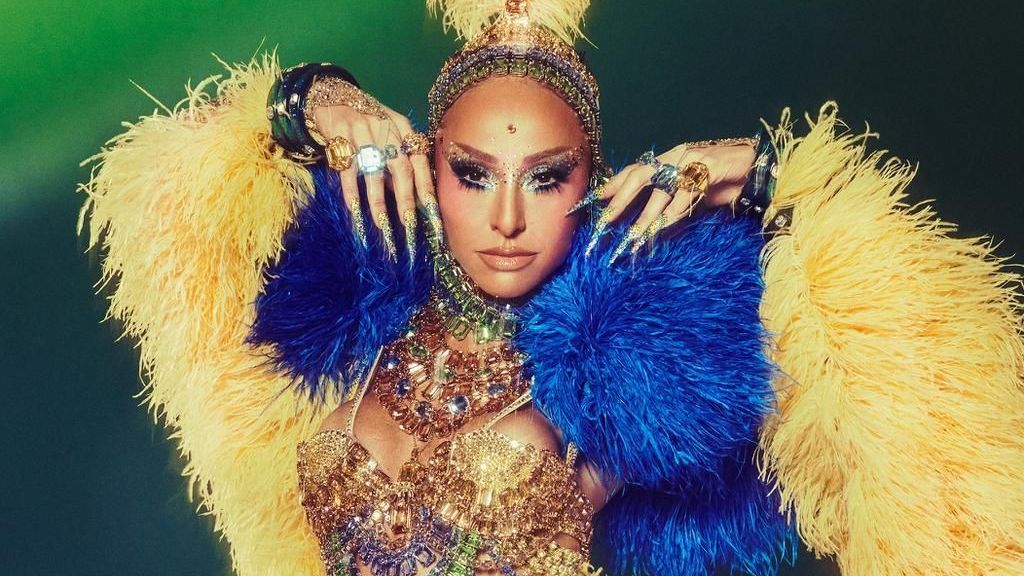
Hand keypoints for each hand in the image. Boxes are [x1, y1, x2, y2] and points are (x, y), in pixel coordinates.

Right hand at [311, 91, 434, 260]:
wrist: (333, 97)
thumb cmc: (368, 123)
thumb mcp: (389, 133)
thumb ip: (399, 160)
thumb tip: (412, 197)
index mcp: (403, 127)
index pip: (419, 160)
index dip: (426, 186)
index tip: (432, 211)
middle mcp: (385, 128)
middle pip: (400, 167)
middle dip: (406, 198)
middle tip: (408, 224)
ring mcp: (362, 131)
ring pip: (374, 171)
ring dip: (378, 200)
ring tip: (382, 224)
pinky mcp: (339, 137)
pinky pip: (347, 170)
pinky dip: (351, 192)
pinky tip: (355, 210)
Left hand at [588, 139, 755, 261]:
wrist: (759, 168)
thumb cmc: (724, 181)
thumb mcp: (692, 194)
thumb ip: (671, 204)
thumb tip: (648, 225)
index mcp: (669, 159)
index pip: (634, 170)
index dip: (613, 184)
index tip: (592, 201)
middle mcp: (676, 156)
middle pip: (640, 176)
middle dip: (620, 200)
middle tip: (604, 223)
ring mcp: (692, 160)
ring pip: (660, 189)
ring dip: (644, 217)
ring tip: (631, 238)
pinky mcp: (709, 168)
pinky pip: (685, 194)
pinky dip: (673, 214)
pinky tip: (662, 229)